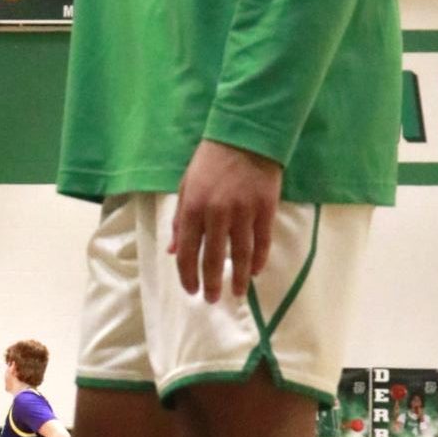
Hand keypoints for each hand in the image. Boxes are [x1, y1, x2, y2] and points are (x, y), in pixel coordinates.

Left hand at [170, 140, 282, 301]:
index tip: (191, 290)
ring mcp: (243, 212)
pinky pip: (262, 241)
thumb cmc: (210, 161)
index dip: (188, 274)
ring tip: (237, 293)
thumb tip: (173, 250)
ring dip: (239, 278)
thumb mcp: (186, 187)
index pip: (187, 250)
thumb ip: (180, 221)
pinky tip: (255, 272)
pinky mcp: (265, 209)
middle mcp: (217, 213)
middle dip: (211, 283)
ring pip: (241, 254)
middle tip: (211, 299)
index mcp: (193, 207)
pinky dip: (259, 259)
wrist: (245, 137)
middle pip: (213, 258)